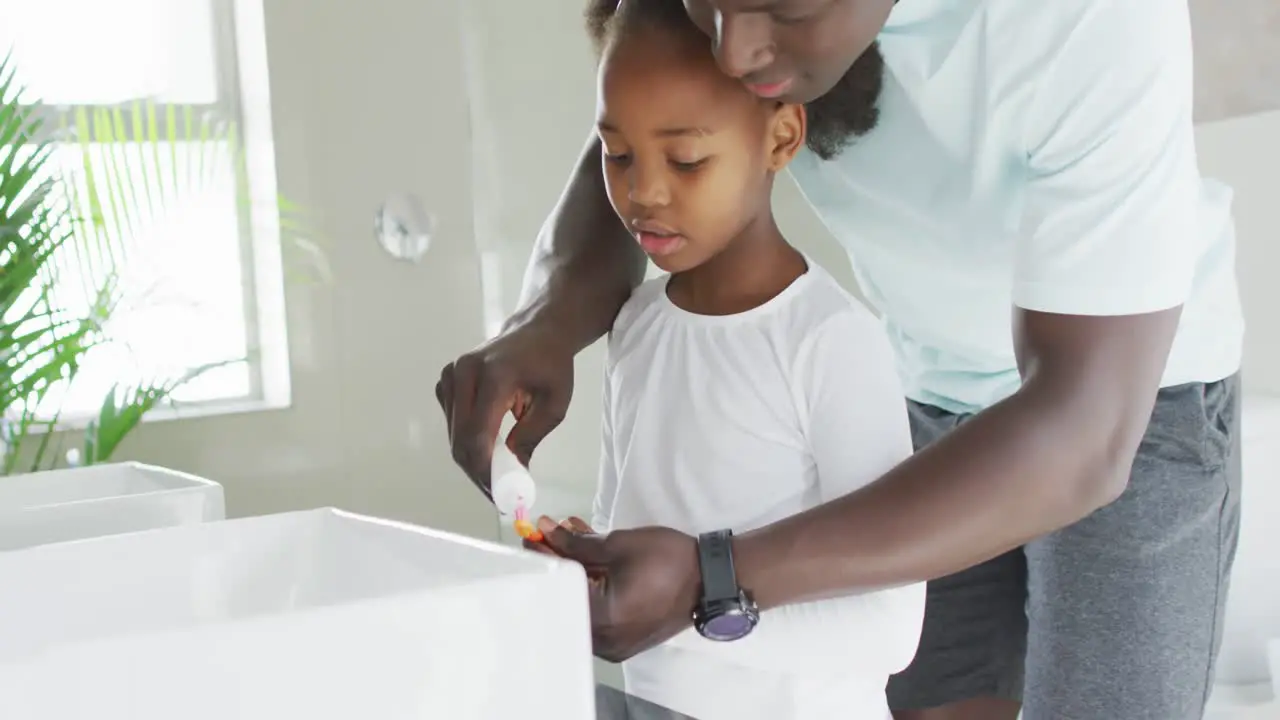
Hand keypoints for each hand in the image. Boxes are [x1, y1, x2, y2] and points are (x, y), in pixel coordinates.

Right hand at [436, 322, 574, 495]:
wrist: (537, 332)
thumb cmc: (551, 366)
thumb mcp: (553, 405)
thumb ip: (530, 438)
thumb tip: (513, 477)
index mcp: (494, 375)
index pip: (478, 434)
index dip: (485, 471)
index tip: (500, 495)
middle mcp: (465, 372)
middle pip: (460, 439)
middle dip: (477, 472)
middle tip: (497, 494)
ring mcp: (451, 374)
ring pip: (453, 435)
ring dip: (472, 460)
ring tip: (497, 475)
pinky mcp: (446, 380)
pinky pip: (452, 423)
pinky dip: (467, 442)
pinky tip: (488, 449)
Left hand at [534, 517, 701, 662]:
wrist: (712, 579)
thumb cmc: (669, 560)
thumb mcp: (619, 544)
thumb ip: (577, 542)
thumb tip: (546, 529)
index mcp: (602, 620)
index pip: (559, 587)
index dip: (543, 560)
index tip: (531, 537)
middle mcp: (604, 641)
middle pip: (567, 599)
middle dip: (559, 564)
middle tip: (551, 535)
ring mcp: (614, 644)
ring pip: (582, 604)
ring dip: (576, 572)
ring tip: (572, 538)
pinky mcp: (624, 638)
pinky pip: (598, 612)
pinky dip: (591, 586)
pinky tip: (589, 558)